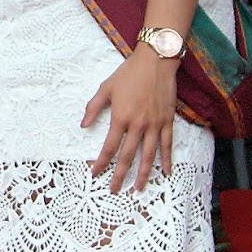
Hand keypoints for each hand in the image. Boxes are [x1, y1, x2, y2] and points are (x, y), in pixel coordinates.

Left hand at [84, 49, 176, 191]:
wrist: (156, 61)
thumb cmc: (129, 73)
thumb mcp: (106, 88)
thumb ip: (93, 108)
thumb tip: (83, 125)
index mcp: (120, 118)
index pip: (109, 147)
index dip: (102, 162)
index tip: (95, 173)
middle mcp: (138, 125)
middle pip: (128, 156)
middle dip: (120, 175)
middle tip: (115, 190)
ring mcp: (155, 125)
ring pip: (149, 155)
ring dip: (144, 174)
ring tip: (139, 188)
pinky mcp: (168, 121)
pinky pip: (168, 145)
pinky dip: (167, 159)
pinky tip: (166, 172)